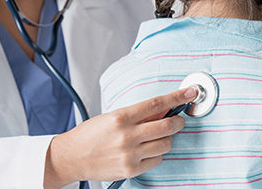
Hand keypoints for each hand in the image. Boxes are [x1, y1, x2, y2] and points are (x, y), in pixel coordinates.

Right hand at [44, 87, 197, 187]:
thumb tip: (162, 109)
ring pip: (166, 144)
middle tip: (178, 119)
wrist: (72, 157)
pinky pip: (157, 159)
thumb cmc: (90, 135)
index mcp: (122, 117)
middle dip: (178, 121)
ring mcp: (130, 154)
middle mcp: (127, 135)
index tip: (190, 92)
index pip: (157, 104)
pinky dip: (156, 153)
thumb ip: (138, 114)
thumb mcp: (112, 116)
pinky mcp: (131, 169)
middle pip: (167, 125)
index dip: (177, 97)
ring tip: (157, 136)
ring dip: (167, 138)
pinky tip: (146, 150)